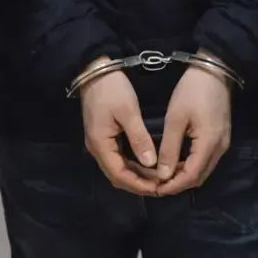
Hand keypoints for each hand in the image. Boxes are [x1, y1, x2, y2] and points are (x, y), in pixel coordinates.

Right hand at [81, 59, 158, 195]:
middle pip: (117, 175)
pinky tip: (147, 164)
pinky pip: (118, 158)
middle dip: (139, 183)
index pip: (119, 175)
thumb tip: (151, 164)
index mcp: (101, 145)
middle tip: (162, 186)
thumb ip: (139, 139)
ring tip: (158, 178)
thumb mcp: (128, 112)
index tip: (158, 188)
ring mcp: (99, 142)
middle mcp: (97, 148)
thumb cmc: (112, 89)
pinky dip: (132, 164)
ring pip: (118, 168)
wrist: (95, 70)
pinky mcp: (104, 136)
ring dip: (137, 175)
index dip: (139, 184)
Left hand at [155, 55, 231, 195]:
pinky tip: (177, 162)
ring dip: (184, 175)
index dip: (173, 186)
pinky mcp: (221, 137)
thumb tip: (163, 175)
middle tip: (156, 184)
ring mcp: (223, 143)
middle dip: (178, 184)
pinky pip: (206, 160)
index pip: (191, 176)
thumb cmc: (192, 91)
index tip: (155, 189)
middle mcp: (220, 149)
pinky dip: (191, 166)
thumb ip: (170, 149)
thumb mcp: (176, 119)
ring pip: (203, 170)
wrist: (214, 71)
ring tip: (163, 176)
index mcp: (209, 144)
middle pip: (199, 177)